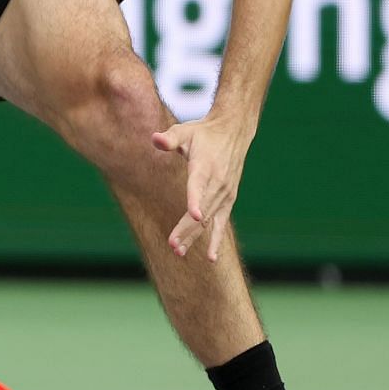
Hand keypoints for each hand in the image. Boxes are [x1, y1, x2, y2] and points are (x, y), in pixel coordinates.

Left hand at [150, 116, 253, 262]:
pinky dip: (215, 240)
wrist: (233, 132)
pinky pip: (220, 223)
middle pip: (201, 209)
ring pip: (208, 220)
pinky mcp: (228, 200)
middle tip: (172, 245)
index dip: (196, 199)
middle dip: (186, 228)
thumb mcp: (185, 131)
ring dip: (194, 237)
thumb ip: (170, 138)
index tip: (194, 214)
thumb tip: (155, 139)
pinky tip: (210, 258)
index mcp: (205, 166)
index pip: (199, 185)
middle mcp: (217, 183)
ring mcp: (224, 194)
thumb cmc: (203, 133)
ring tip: (178, 251)